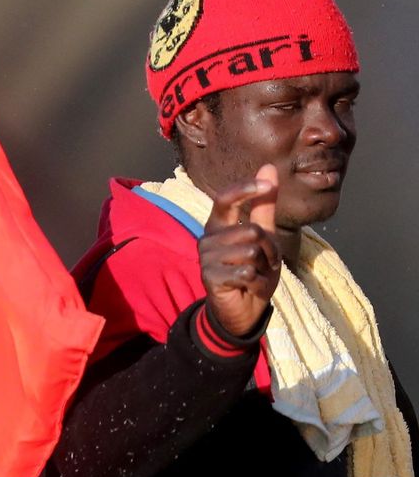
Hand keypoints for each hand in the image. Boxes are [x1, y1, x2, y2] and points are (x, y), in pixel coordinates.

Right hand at [199, 164, 280, 337]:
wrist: (243, 309)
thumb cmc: (252, 269)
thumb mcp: (265, 237)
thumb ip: (264, 205)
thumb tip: (269, 167)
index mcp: (218, 225)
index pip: (225, 199)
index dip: (245, 189)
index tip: (268, 184)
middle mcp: (208, 239)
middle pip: (252, 230)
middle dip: (269, 248)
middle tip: (265, 262)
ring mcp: (206, 259)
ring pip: (251, 251)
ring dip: (264, 267)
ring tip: (256, 275)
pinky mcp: (210, 277)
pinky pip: (246, 271)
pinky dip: (257, 282)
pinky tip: (249, 287)